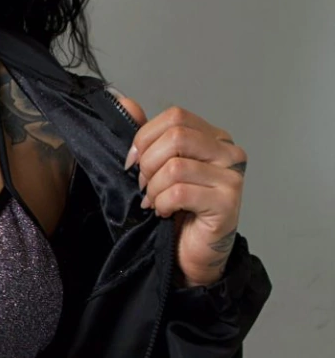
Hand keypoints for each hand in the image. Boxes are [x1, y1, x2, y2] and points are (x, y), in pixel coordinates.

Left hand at [110, 93, 246, 287]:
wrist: (191, 255)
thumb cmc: (177, 212)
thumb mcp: (156, 169)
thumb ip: (146, 137)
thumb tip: (125, 102)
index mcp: (213, 137)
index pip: (175, 116)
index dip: (145, 137)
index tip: (133, 163)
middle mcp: (228, 152)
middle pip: (176, 136)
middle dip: (148, 164)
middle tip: (144, 186)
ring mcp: (232, 176)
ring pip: (175, 166)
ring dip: (154, 189)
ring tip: (156, 202)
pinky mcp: (228, 202)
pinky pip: (180, 191)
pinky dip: (163, 203)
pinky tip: (166, 212)